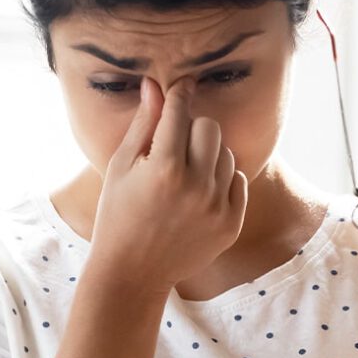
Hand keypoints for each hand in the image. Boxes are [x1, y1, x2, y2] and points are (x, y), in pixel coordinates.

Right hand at [85, 73, 248, 294]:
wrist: (133, 272)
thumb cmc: (118, 214)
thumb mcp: (121, 166)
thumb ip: (143, 124)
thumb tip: (154, 84)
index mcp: (164, 168)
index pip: (180, 111)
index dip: (179, 93)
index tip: (182, 85)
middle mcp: (196, 186)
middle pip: (210, 127)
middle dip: (191, 129)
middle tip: (173, 146)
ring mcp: (217, 207)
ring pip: (225, 153)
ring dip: (207, 155)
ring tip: (183, 175)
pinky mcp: (231, 224)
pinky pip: (238, 179)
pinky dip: (221, 180)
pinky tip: (197, 195)